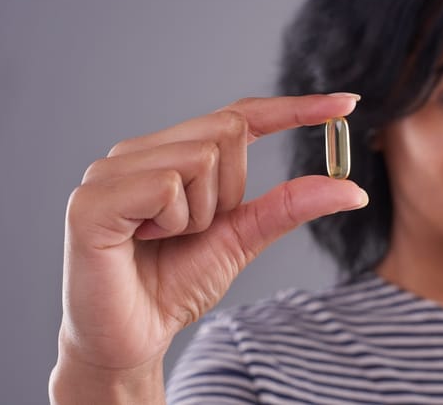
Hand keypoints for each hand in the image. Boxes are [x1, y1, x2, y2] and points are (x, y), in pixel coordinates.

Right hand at [50, 94, 365, 402]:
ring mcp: (112, 170)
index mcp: (173, 154)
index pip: (239, 115)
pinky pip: (166, 185)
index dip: (294, 108)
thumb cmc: (176, 283)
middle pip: (227, 130)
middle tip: (196, 230)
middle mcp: (140, 151)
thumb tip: (351, 189)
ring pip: (201, 157)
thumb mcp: (242, 238)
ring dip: (200, 214)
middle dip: (231, 191)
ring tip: (165, 239)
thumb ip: (288, 207)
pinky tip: (143, 240)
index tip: (347, 104)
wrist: (132, 338)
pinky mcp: (92, 200)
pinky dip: (173, 221)